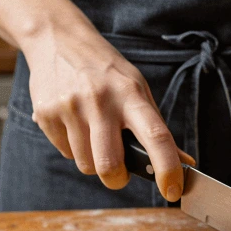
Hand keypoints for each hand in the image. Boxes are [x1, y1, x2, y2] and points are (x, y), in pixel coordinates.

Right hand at [22, 27, 192, 199]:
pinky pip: (65, 153)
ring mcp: (69, 107)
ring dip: (92, 160)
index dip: (168, 169)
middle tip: (119, 170)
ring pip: (86, 165)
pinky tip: (73, 123)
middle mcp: (99, 100)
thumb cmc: (104, 69)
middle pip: (110, 166)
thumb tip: (184, 162)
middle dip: (117, 178)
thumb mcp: (135, 87)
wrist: (57, 39)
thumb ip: (155, 126)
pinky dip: (72, 147)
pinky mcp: (45, 114)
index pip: (156, 136)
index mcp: (130, 93)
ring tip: (92, 133)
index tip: (173, 191)